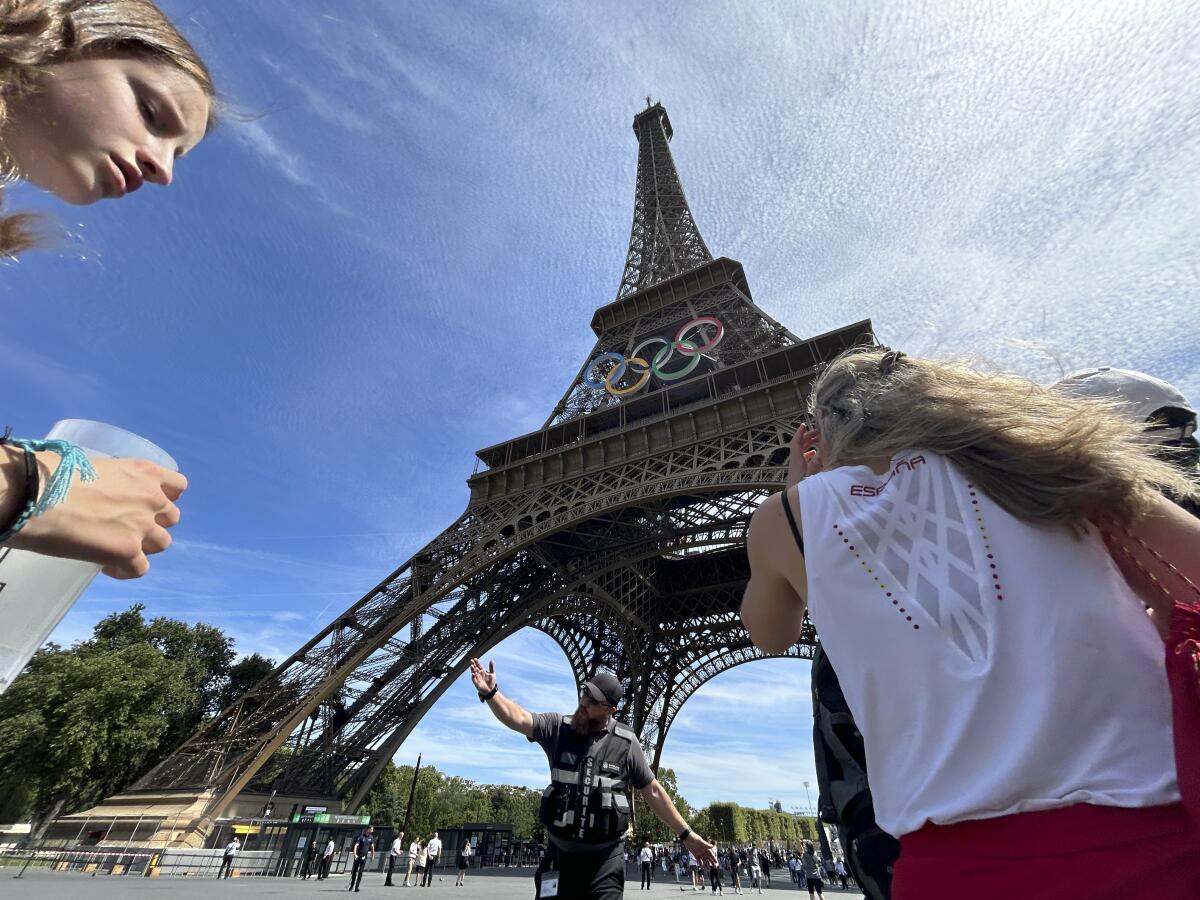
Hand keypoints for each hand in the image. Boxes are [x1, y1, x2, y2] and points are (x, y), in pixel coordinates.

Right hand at [3, 450, 185, 578]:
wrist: (34, 494)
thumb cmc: (52, 474)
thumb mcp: (95, 467)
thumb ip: (113, 482)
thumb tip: (103, 497)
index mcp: (144, 472)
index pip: (177, 485)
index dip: (166, 497)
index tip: (148, 504)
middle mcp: (151, 498)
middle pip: (171, 517)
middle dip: (152, 523)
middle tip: (125, 527)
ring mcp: (142, 526)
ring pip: (162, 543)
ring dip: (143, 546)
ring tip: (117, 547)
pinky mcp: (128, 551)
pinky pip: (140, 569)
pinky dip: (125, 570)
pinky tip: (106, 565)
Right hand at [469, 657, 495, 694]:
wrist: (491, 690)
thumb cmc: (491, 682)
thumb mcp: (492, 674)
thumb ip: (491, 667)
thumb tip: (491, 660)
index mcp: (483, 672)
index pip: (479, 666)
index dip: (477, 662)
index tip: (475, 658)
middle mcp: (479, 674)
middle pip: (475, 668)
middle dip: (473, 665)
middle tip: (471, 660)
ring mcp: (477, 678)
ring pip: (474, 673)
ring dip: (472, 670)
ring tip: (471, 666)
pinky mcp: (476, 683)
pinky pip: (474, 680)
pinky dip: (473, 677)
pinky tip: (473, 674)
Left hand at [685, 832, 716, 867]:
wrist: (687, 837)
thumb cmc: (694, 837)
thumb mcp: (700, 841)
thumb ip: (706, 844)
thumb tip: (712, 846)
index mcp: (705, 847)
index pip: (711, 854)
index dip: (713, 858)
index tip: (716, 862)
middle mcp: (703, 850)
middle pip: (708, 857)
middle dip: (711, 862)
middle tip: (715, 867)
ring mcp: (699, 853)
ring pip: (704, 860)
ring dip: (706, 864)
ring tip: (708, 869)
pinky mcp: (695, 854)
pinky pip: (698, 860)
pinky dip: (700, 863)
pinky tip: (702, 867)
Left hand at [785, 423, 822, 488]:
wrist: (793, 505)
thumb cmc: (802, 489)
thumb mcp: (813, 475)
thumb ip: (818, 462)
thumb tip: (822, 450)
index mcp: (797, 461)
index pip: (796, 443)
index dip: (799, 434)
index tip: (803, 425)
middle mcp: (795, 463)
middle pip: (799, 447)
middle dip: (807, 438)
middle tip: (817, 433)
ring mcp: (796, 469)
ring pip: (801, 453)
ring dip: (809, 446)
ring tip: (818, 442)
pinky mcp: (799, 474)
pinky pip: (803, 460)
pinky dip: (810, 455)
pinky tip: (816, 456)